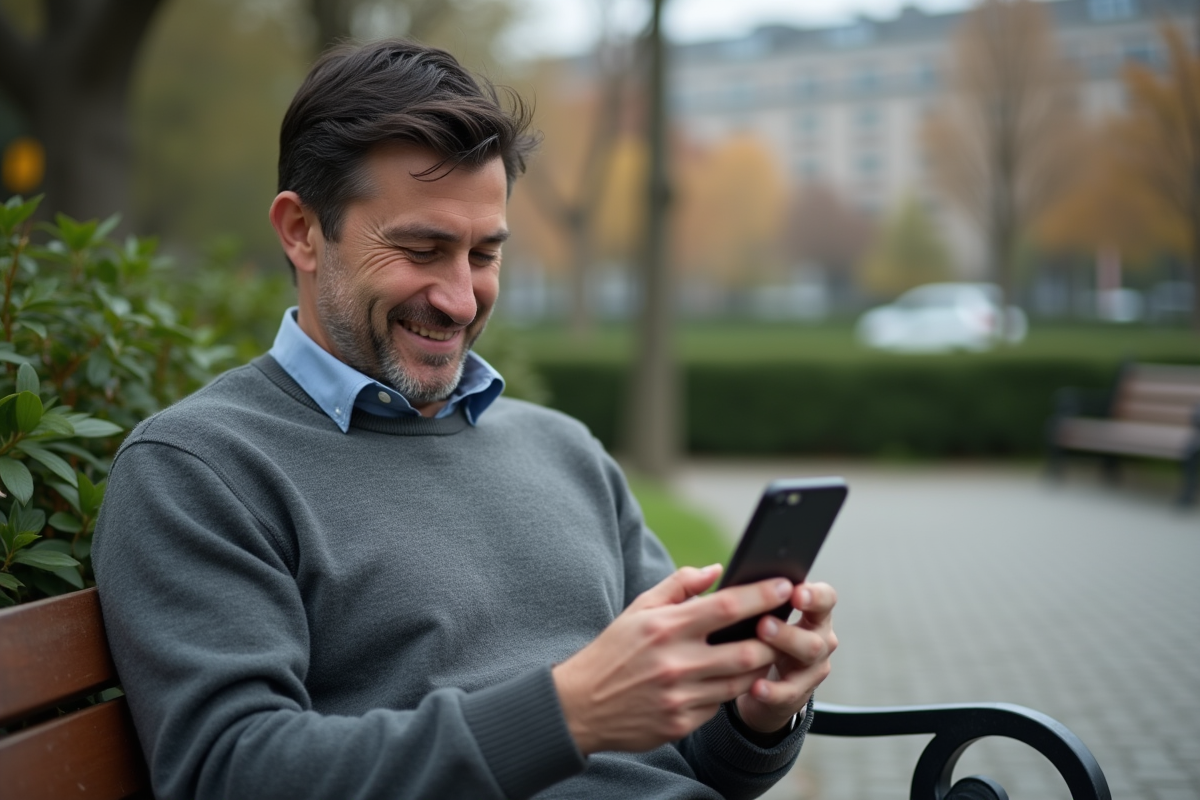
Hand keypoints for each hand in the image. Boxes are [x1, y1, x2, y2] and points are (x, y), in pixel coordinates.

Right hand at [552, 565, 797, 754]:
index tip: (785, 585)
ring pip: (741, 682)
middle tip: (782, 627)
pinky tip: (722, 679)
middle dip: (772, 638)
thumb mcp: (638, 609)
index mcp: (666, 628)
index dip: (762, 595)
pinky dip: (726, 691)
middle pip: (747, 650)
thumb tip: (716, 570)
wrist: (580, 705)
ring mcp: (680, 696)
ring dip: (757, 666)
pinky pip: (719, 705)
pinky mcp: (681, 723)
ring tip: (761, 651)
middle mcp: (676, 662)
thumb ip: (678, 586)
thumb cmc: (613, 651)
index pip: (727, 607)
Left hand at [734, 582, 837, 734]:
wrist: (761, 684)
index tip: (794, 591)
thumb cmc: (759, 638)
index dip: (814, 595)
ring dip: (782, 650)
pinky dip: (772, 690)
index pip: (826, 598)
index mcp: (813, 613)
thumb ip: (754, 596)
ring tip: (754, 649)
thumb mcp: (761, 614)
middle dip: (789, 628)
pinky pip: (789, 693)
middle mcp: (820, 638)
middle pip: (816, 633)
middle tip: (763, 622)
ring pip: (807, 658)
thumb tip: (723, 573)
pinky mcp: (798, 693)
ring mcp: (813, 667)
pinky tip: (755, 686)